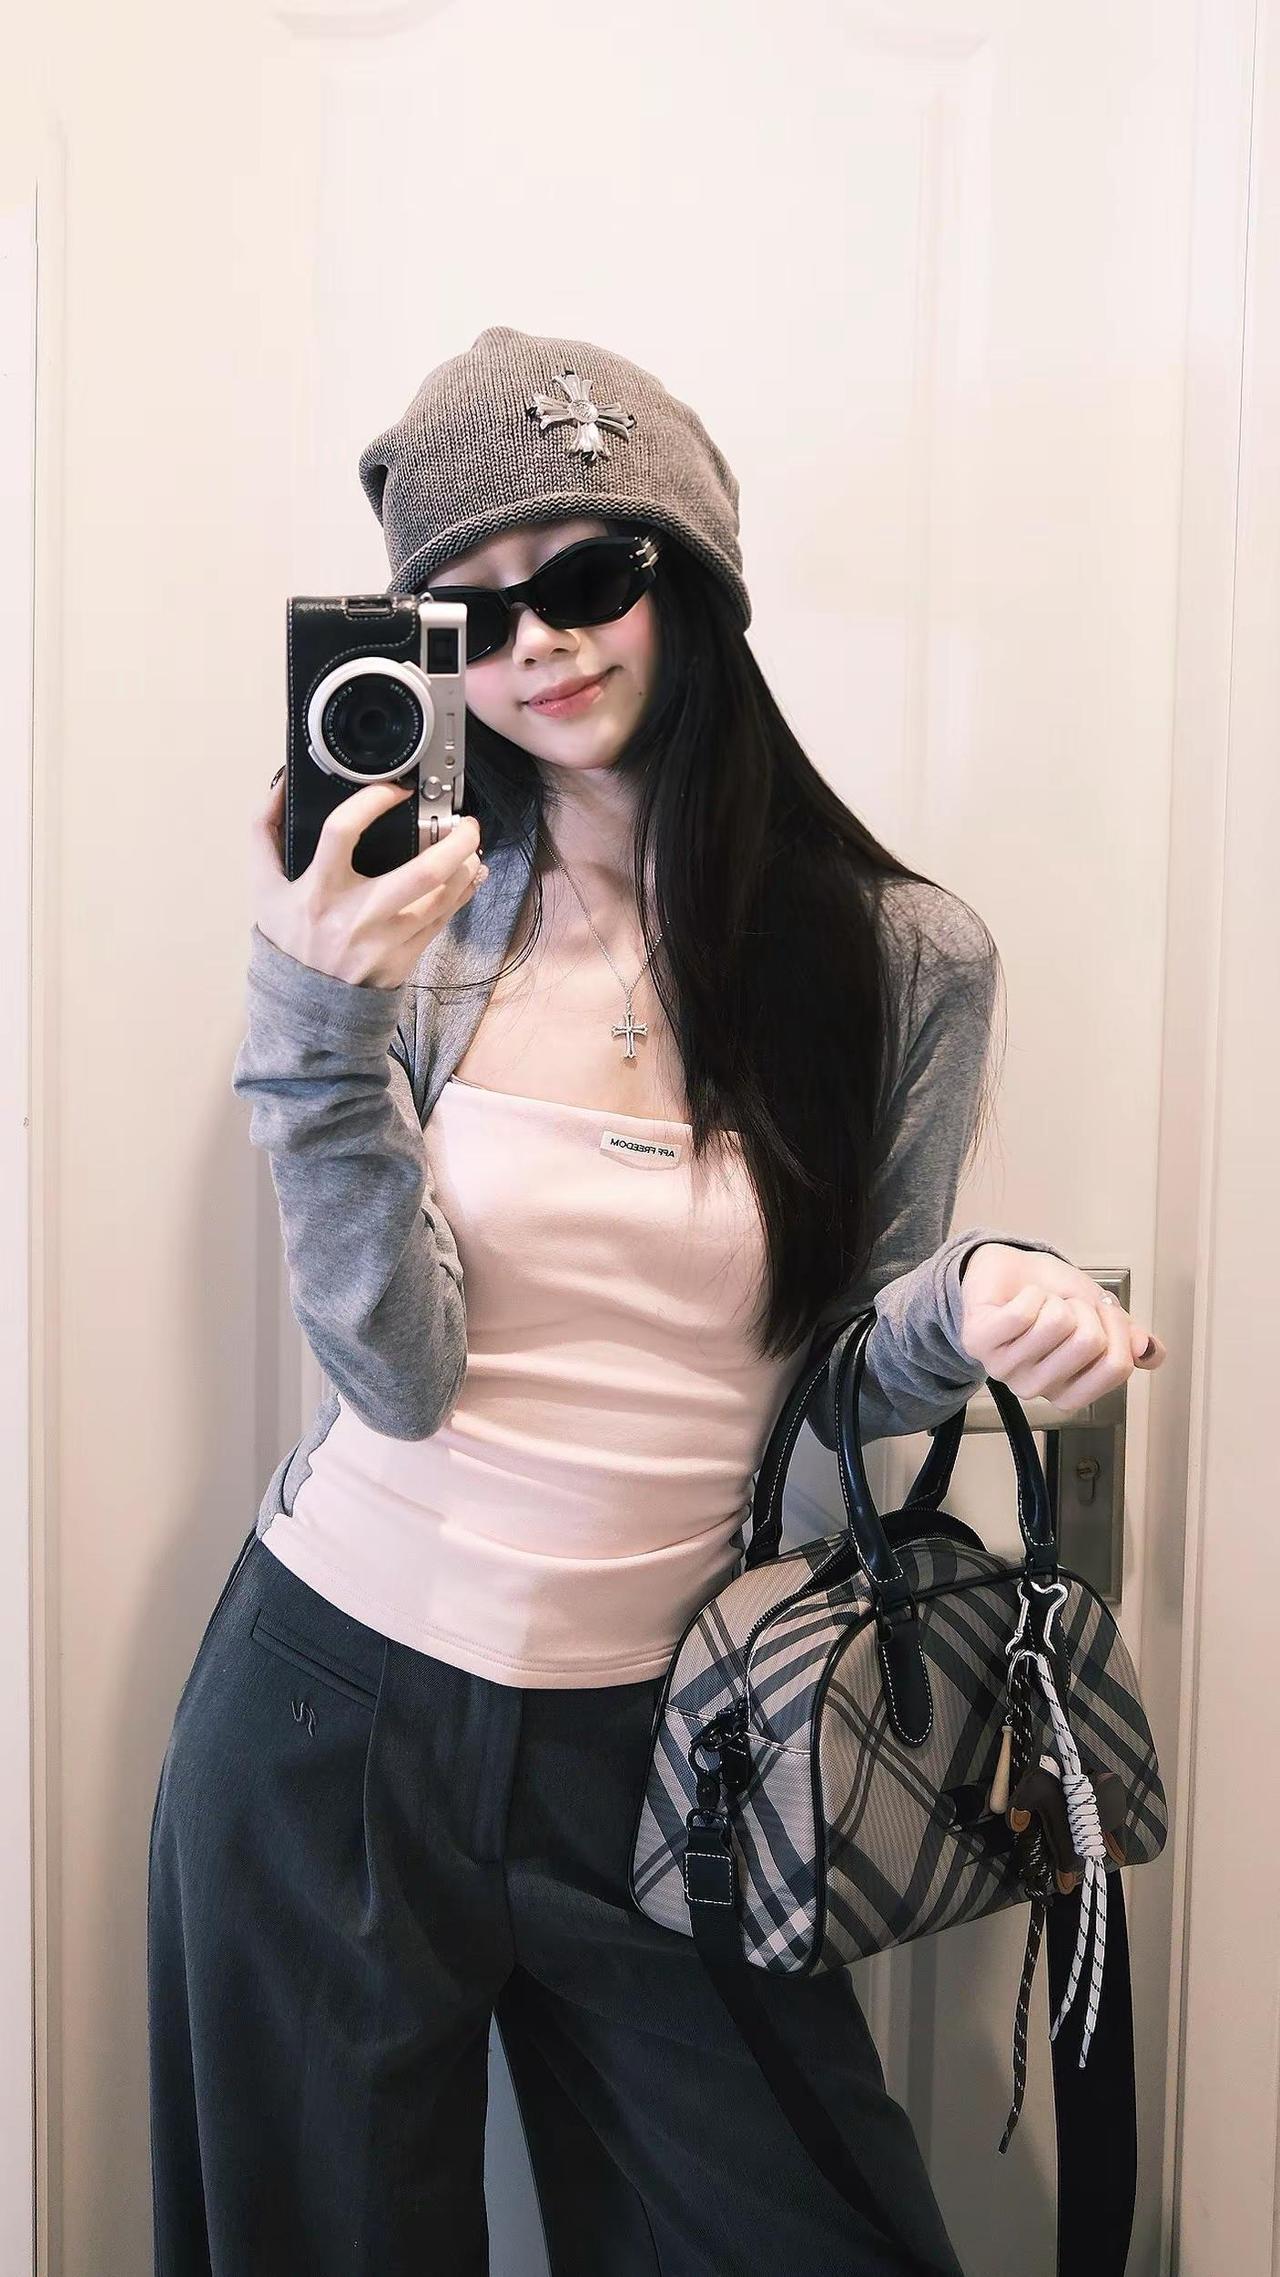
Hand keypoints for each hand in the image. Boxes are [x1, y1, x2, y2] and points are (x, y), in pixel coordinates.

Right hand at [250, 775, 488, 988]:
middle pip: (421, 873)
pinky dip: (463, 892)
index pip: (342, 831)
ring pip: (442, 898)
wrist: (305, 1004)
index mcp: (319, 891)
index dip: (371, 801)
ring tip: (471, 846)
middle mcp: (356, 915)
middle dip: (455, 842)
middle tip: (465, 822)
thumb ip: (264, 832)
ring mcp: (386, 939)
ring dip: (467, 866)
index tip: (395, 790)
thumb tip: (282, 786)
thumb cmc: (288, 939)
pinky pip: (444, 919)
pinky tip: (471, 874)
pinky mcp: (405, 957)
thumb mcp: (264, 887)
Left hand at [958, 1243, 1167, 1413]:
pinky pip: (1023, 1313)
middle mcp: (1036, 1388)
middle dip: (1084, 1308)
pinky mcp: (978, 1342)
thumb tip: (1150, 1353)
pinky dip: (1029, 1293)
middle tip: (1063, 1306)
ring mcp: (1005, 1369)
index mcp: (1069, 1390)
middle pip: (1089, 1343)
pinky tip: (1017, 1299)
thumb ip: (1127, 1338)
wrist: (1010, 1270)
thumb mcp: (1101, 1314)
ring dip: (1053, 1300)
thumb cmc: (1053, 1296)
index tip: (1103, 1312)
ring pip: (1056, 1323)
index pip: (1115, 1368)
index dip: (1118, 1330)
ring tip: (1039, 1304)